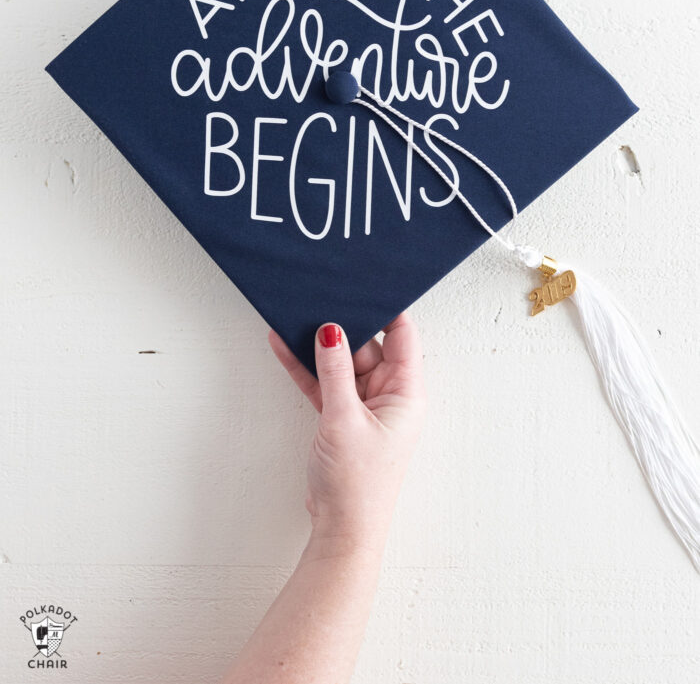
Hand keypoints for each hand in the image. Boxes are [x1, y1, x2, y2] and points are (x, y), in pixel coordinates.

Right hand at [268, 313, 426, 555]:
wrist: (341, 531)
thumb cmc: (358, 483)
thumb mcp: (344, 418)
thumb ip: (335, 371)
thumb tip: (331, 330)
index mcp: (406, 392)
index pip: (403, 337)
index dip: (388, 309)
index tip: (369, 283)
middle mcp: (389, 396)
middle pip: (368, 346)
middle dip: (344, 324)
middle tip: (322, 294)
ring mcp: (363, 407)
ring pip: (341, 364)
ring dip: (318, 346)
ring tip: (295, 314)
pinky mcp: (341, 418)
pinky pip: (324, 384)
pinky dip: (306, 368)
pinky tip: (283, 346)